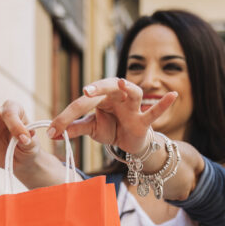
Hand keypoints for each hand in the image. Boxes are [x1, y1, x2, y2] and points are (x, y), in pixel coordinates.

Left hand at [47, 78, 175, 154]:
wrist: (130, 142)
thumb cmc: (112, 128)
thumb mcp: (92, 129)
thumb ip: (74, 128)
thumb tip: (52, 134)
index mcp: (101, 97)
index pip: (83, 103)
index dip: (67, 116)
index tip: (54, 129)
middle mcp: (117, 96)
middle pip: (105, 89)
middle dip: (95, 90)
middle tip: (85, 93)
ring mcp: (132, 106)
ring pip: (131, 92)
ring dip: (126, 88)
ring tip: (119, 83)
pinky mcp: (144, 119)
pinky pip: (154, 111)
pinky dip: (163, 104)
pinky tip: (173, 96)